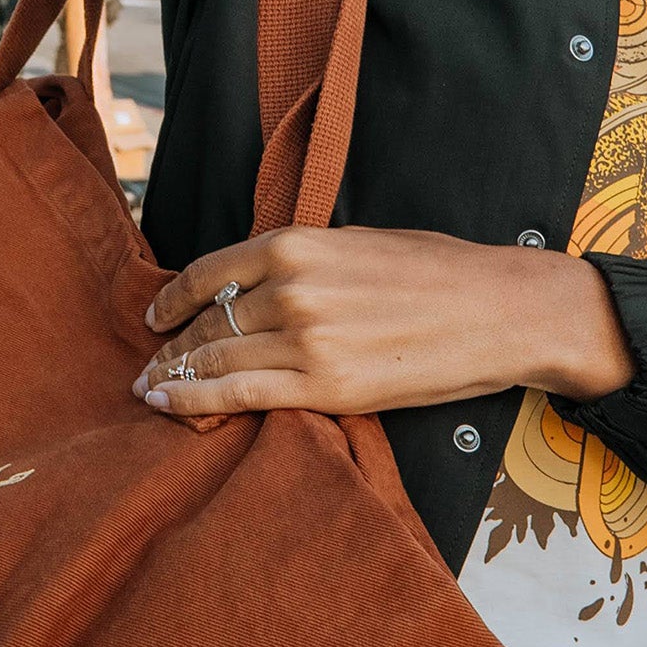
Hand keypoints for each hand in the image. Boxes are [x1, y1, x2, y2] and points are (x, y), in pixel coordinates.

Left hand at [133, 226, 634, 418]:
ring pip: (216, 357)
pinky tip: (166, 404)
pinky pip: (240, 393)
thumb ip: (303, 260)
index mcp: (298, 244)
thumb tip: (259, 283)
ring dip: (174, 375)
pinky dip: (194, 399)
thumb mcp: (358, 242)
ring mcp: (306, 339)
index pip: (209, 272)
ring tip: (150, 389)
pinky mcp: (326, 386)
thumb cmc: (438, 271)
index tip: (156, 315)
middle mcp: (292, 288)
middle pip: (208, 321)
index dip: (173, 298)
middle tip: (148, 363)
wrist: (498, 310)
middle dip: (171, 346)